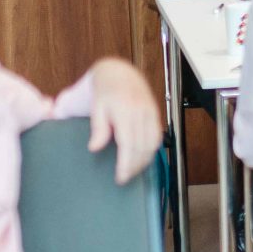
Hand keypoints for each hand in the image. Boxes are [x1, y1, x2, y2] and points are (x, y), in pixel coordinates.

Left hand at [85, 57, 160, 183]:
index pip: (128, 143)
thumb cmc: (104, 91)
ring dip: (144, 161)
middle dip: (134, 167)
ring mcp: (150, 112)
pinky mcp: (155, 113)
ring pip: (152, 144)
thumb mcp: (96, 107)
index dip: (126, 163)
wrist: (119, 72)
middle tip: (124, 178)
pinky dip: (152, 151)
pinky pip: (157, 137)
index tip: (120, 177)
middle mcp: (140, 111)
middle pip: (142, 147)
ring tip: (132, 171)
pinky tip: (143, 158)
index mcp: (124, 110)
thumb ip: (98, 128)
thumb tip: (95, 148)